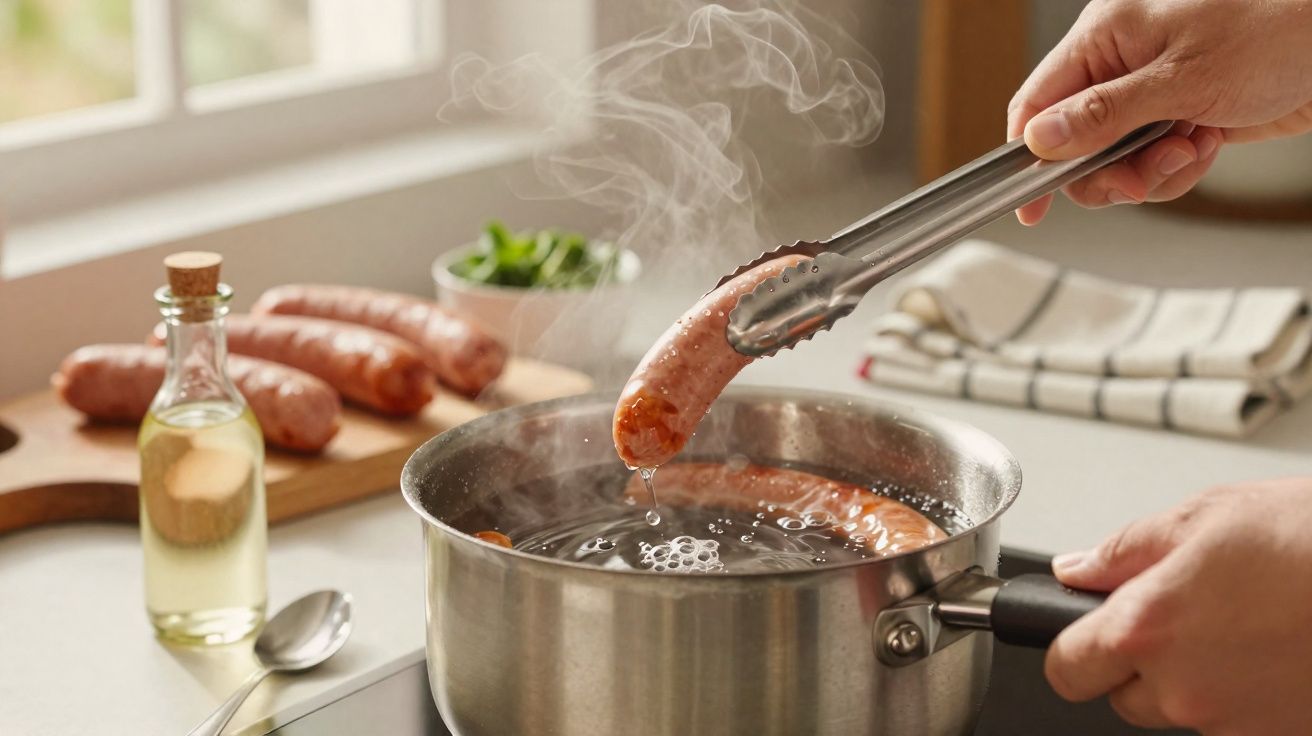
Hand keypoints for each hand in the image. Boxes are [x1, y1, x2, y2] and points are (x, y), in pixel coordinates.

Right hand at [1008, 0, 1311, 224]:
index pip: (1039, 102)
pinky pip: (1153, 160)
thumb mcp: (1181, 78)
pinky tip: (1209, 140)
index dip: (1029, 156)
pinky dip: (1179, 166)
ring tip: (1193, 147)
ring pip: (1117, 160)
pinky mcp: (1183, 112)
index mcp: (1106, 35)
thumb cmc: (1277, 27)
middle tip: (1144, 175)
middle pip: (1076, 143)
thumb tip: (1041, 141)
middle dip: (1110, 171)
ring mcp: (1153, 90)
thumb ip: (1104, 114)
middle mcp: (1122, 63)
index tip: (1031, 205)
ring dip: (1153, 170)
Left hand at [1045, 477, 1311, 733]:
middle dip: (1138, 659)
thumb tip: (1076, 570)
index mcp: (1146, 628)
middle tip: (1183, 610)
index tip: (1081, 628)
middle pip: (1122, 695)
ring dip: (1195, 676)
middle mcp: (1184, 688)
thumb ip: (1125, 550)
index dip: (1069, 645)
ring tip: (1244, 619)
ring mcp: (1235, 722)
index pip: (1066, 669)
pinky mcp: (1280, 735)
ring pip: (1181, 709)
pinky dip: (1244, 691)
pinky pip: (1236, 721)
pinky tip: (1275, 646)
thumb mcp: (1205, 515)